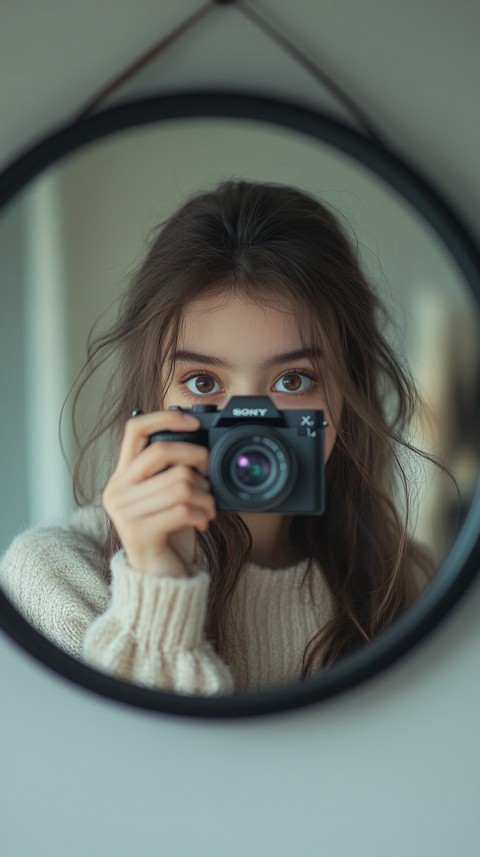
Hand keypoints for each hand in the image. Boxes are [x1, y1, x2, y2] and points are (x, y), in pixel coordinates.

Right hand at [102, 410, 215, 576]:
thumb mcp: (167, 496)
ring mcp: (124, 512)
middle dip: (196, 457)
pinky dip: (202, 514)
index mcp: (122, 476)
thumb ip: (172, 470)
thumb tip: (200, 442)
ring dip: (206, 496)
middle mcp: (117, 490)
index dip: (165, 417)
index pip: (134, 430)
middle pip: (162, 451)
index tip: (194, 422)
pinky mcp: (139, 533)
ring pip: (179, 483)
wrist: (160, 579)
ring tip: (208, 508)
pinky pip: (182, 509)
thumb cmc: (168, 533)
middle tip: (210, 474)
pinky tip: (203, 522)